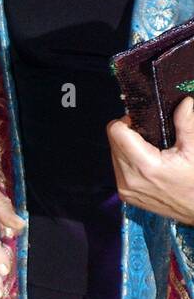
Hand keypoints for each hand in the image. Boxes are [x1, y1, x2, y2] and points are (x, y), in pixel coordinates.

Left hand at [107, 97, 193, 222]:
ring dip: (127, 147)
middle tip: (150, 135)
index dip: (127, 121)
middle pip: (113, 141)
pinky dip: (129, 161)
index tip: (142, 121)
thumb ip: (186, 125)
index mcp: (145, 166)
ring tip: (150, 150)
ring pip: (113, 154)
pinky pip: (118, 169)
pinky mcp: (126, 196)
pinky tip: (148, 163)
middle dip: (128, 133)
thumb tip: (184, 103)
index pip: (116, 132)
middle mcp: (129, 179)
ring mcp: (126, 189)